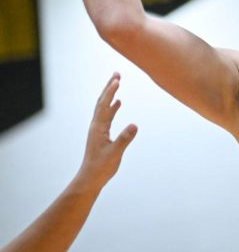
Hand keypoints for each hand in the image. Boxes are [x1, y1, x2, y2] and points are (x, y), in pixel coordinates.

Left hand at [76, 74, 137, 188]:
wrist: (91, 178)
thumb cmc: (101, 167)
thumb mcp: (115, 153)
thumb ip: (124, 139)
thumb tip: (135, 125)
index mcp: (98, 128)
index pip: (104, 105)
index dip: (110, 92)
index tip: (117, 79)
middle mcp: (96, 125)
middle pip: (102, 101)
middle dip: (109, 87)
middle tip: (116, 73)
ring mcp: (98, 129)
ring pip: (104, 107)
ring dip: (110, 94)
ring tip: (117, 82)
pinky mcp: (101, 134)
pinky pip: (107, 115)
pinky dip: (112, 106)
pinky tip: (118, 103)